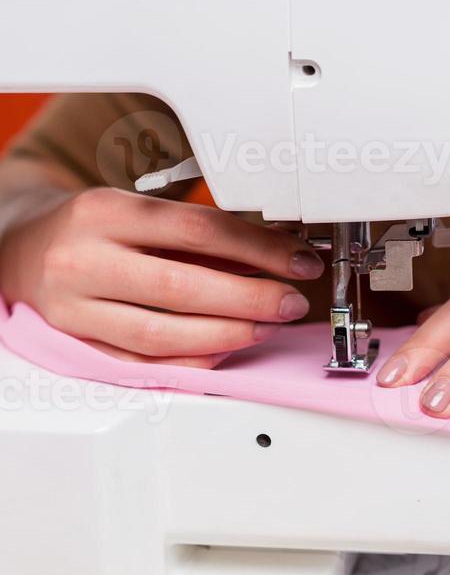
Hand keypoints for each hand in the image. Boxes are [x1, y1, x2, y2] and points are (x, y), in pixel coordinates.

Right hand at [0, 188, 323, 367]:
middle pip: (183, 286)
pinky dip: (191, 360)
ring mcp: (76, 308)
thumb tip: (271, 254)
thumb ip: (196, 233)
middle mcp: (84, 260)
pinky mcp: (77, 344)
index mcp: (104, 212)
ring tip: (264, 327)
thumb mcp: (137, 211)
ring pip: (163, 333)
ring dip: (227, 334)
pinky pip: (143, 364)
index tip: (297, 260)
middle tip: (289, 302)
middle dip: (250, 298)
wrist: (21, 249)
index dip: (258, 250)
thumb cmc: (90, 229)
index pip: (198, 231)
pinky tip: (225, 351)